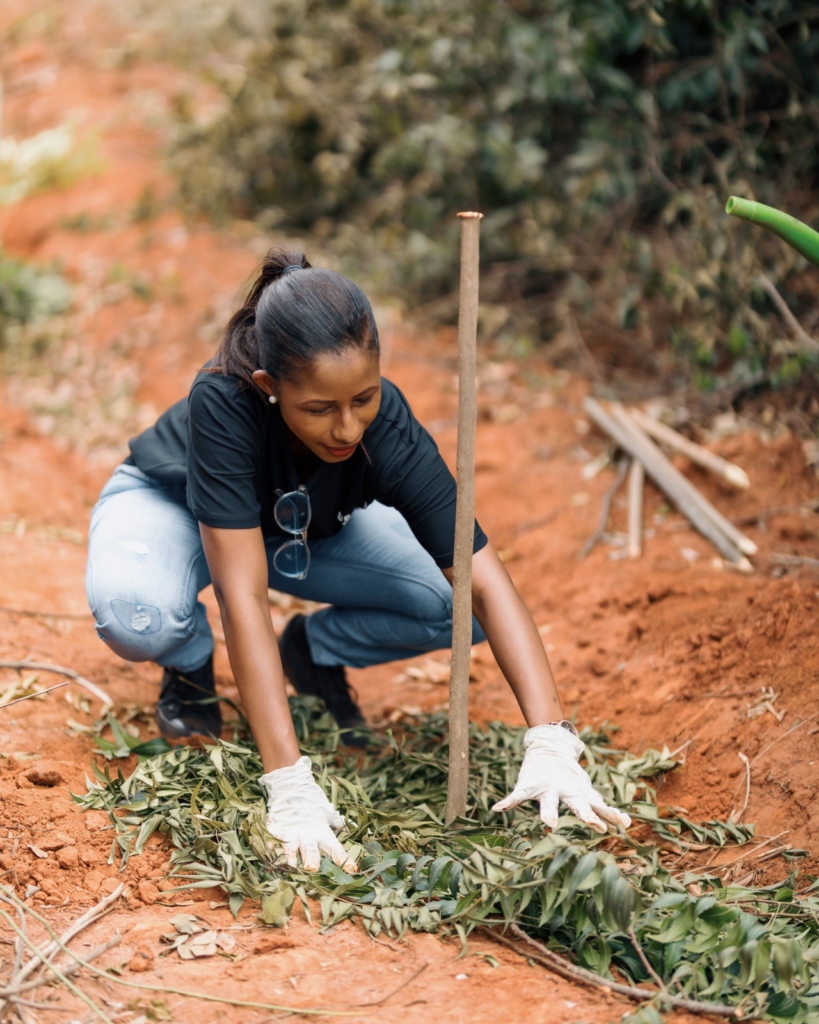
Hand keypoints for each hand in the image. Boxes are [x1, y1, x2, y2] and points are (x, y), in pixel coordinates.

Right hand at [260, 756, 357, 871]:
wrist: (291, 787)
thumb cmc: (312, 803)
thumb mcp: (327, 813)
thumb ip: (337, 823)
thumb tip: (357, 828)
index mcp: (321, 831)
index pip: (335, 847)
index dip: (343, 859)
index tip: (352, 869)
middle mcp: (306, 834)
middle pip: (310, 850)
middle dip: (311, 859)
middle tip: (312, 868)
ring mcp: (290, 833)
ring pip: (290, 848)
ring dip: (290, 858)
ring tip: (291, 866)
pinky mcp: (276, 830)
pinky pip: (273, 840)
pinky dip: (271, 847)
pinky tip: (270, 852)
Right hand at [492, 724, 631, 833]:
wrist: (548, 748)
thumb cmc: (569, 778)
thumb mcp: (586, 792)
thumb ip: (603, 809)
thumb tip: (629, 825)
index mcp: (579, 795)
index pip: (597, 807)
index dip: (609, 815)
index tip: (621, 826)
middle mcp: (565, 791)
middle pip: (578, 804)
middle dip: (587, 815)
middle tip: (597, 827)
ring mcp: (546, 788)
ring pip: (548, 801)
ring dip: (549, 812)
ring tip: (549, 824)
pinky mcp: (529, 786)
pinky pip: (517, 796)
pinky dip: (508, 802)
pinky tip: (498, 808)